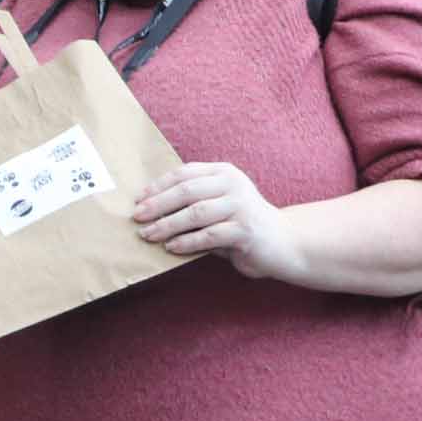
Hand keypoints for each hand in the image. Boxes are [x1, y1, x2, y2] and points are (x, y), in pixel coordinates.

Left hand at [131, 162, 307, 281]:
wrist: (284, 242)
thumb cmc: (242, 223)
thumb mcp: (218, 204)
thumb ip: (193, 201)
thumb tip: (149, 208)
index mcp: (224, 172)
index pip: (184, 174)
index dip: (158, 186)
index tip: (138, 199)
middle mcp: (233, 184)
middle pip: (186, 191)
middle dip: (158, 204)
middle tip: (137, 217)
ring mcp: (241, 206)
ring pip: (195, 213)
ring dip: (167, 225)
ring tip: (148, 235)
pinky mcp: (246, 230)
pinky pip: (209, 236)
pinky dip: (187, 242)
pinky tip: (171, 247)